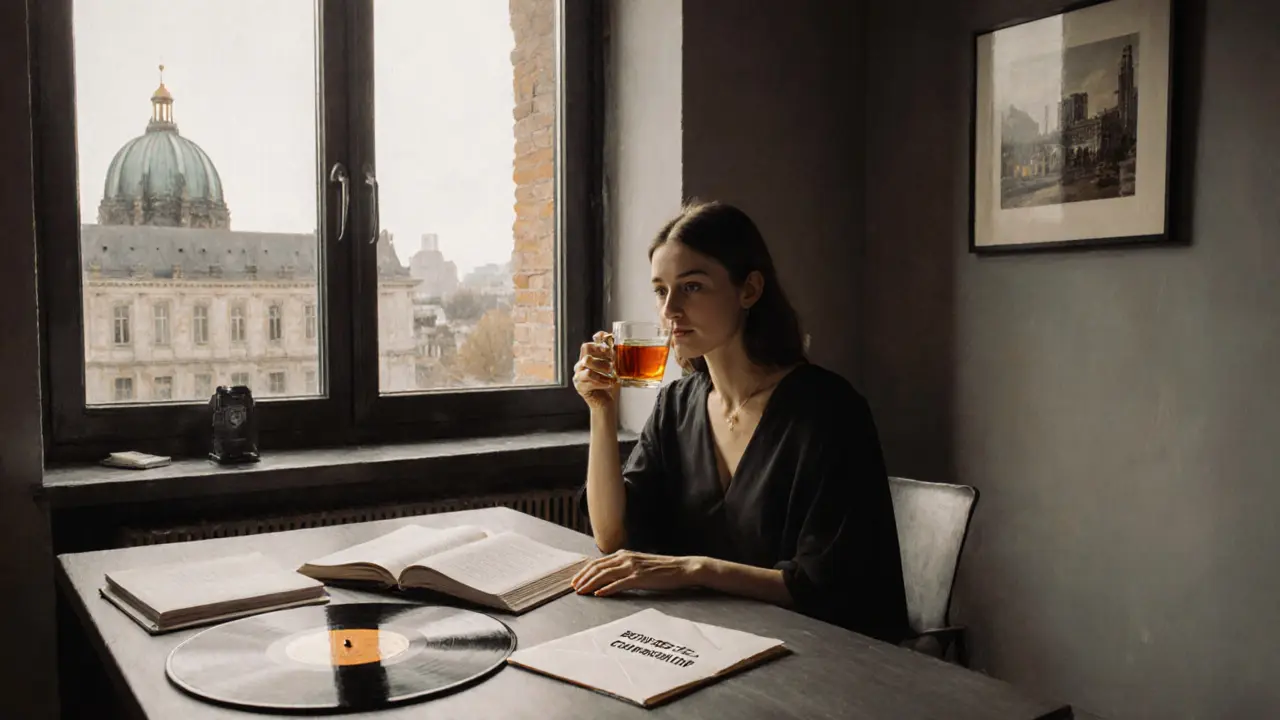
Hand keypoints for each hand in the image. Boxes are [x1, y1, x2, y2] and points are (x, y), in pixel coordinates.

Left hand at [570, 550, 702, 596]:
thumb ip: (625, 566)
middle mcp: (626, 558)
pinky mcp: (640, 578)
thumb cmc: (662, 568)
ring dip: (590, 584)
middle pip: (598, 567)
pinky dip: (607, 589)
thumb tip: (610, 574)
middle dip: (583, 577)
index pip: (598, 562)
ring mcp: (633, 567)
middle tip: (574, 587)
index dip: (584, 571)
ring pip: (605, 575)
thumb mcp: (640, 563)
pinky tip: (599, 595)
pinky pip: (619, 584)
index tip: (576, 580)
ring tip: (581, 591)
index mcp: (625, 554)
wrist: (682, 568)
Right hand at [574, 331, 618, 410]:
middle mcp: (580, 366)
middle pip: (587, 356)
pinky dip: (603, 382)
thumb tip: (613, 338)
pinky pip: (591, 382)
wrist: (605, 403)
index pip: (587, 347)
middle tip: (612, 365)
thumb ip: (610, 354)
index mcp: (586, 359)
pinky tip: (610, 383)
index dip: (598, 345)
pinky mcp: (580, 387)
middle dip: (602, 359)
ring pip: (589, 369)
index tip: (609, 349)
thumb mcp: (611, 368)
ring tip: (612, 376)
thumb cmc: (608, 384)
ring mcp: (578, 377)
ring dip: (603, 371)